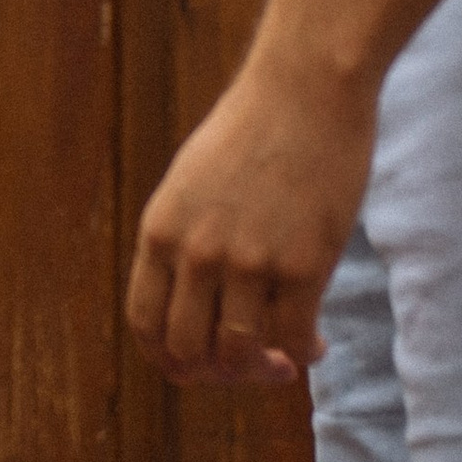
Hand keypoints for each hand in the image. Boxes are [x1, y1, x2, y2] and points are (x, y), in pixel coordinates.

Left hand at [124, 52, 375, 387]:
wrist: (306, 87)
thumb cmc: (255, 128)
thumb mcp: (192, 183)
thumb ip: (186, 238)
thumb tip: (197, 301)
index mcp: (160, 231)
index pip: (144, 323)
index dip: (168, 359)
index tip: (198, 367)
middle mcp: (195, 253)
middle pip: (188, 350)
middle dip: (216, 374)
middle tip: (248, 367)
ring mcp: (248, 262)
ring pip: (240, 354)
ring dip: (262, 371)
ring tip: (284, 360)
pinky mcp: (302, 265)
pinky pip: (294, 337)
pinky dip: (304, 352)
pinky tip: (316, 344)